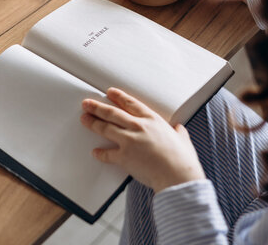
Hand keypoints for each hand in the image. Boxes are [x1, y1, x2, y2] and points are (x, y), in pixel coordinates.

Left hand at [81, 88, 204, 192]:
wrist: (177, 176)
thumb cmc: (182, 160)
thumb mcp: (183, 140)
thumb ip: (178, 132)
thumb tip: (179, 130)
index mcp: (152, 120)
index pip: (130, 104)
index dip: (118, 97)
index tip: (109, 93)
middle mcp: (138, 127)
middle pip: (112, 113)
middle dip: (97, 107)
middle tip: (87, 104)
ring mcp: (129, 141)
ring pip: (106, 128)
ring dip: (93, 123)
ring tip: (84, 119)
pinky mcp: (124, 157)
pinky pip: (107, 154)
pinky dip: (100, 153)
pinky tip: (95, 152)